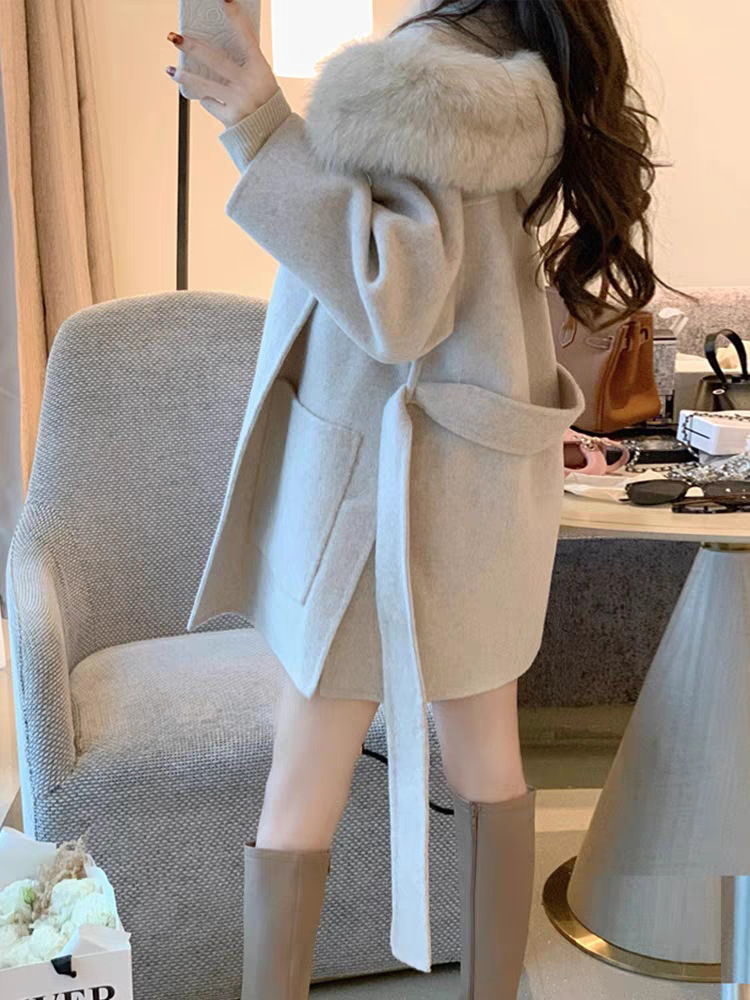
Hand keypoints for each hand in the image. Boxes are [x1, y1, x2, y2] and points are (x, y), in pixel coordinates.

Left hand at [166, 1, 278, 128]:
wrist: (273, 134)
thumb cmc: (265, 101)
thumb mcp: (262, 79)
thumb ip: (244, 65)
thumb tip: (210, 49)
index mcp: (260, 70)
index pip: (247, 39)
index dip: (236, 19)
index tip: (225, 0)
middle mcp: (249, 83)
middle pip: (214, 60)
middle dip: (192, 47)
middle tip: (174, 36)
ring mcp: (238, 100)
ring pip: (204, 85)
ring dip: (185, 76)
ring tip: (170, 69)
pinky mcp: (230, 117)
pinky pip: (210, 103)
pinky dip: (208, 100)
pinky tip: (211, 101)